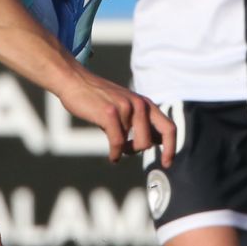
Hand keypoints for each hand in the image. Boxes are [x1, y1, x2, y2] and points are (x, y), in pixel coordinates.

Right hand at [55, 67, 174, 163]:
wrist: (75, 81)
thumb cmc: (98, 98)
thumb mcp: (125, 107)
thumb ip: (140, 122)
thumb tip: (155, 142)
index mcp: (145, 104)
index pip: (169, 128)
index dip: (171, 148)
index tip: (167, 164)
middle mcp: (139, 105)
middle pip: (149, 142)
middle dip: (137, 151)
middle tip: (126, 150)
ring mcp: (125, 108)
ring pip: (134, 145)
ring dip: (125, 151)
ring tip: (116, 148)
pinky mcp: (110, 113)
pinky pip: (118, 143)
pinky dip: (115, 154)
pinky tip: (112, 156)